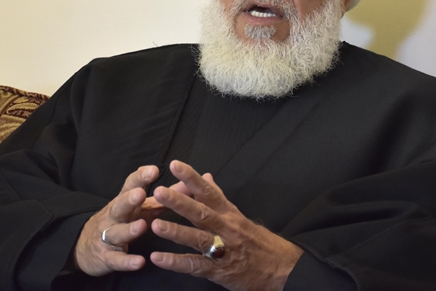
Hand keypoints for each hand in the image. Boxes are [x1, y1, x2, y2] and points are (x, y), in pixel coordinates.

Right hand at [74, 165, 192, 276]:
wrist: (85, 246)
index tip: (154, 170)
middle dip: (129, 200)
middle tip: (140, 194)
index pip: (130, 186)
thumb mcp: (140, 208)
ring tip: (142, 226)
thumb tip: (188, 184)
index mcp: (124, 202)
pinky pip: (117, 260)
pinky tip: (140, 262)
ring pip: (117, 232)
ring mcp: (108, 237)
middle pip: (119, 206)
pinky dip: (127, 261)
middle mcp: (114, 217)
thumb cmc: (122, 221)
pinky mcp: (107, 258)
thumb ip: (163, 198)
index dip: (140, 177)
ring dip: (129, 229)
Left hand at [149, 160, 303, 290]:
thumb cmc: (256, 240)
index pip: (209, 192)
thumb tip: (206, 176)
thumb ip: (219, 197)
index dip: (192, 178)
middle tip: (159, 192)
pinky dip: (176, 262)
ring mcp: (222, 249)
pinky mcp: (218, 271)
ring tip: (155, 224)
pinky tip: (157, 258)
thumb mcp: (238, 215)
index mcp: (229, 213)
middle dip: (179, 202)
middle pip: (201, 213)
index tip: (175, 165)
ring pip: (197, 238)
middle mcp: (226, 228)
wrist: (281, 268)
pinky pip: (195, 265)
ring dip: (175, 232)